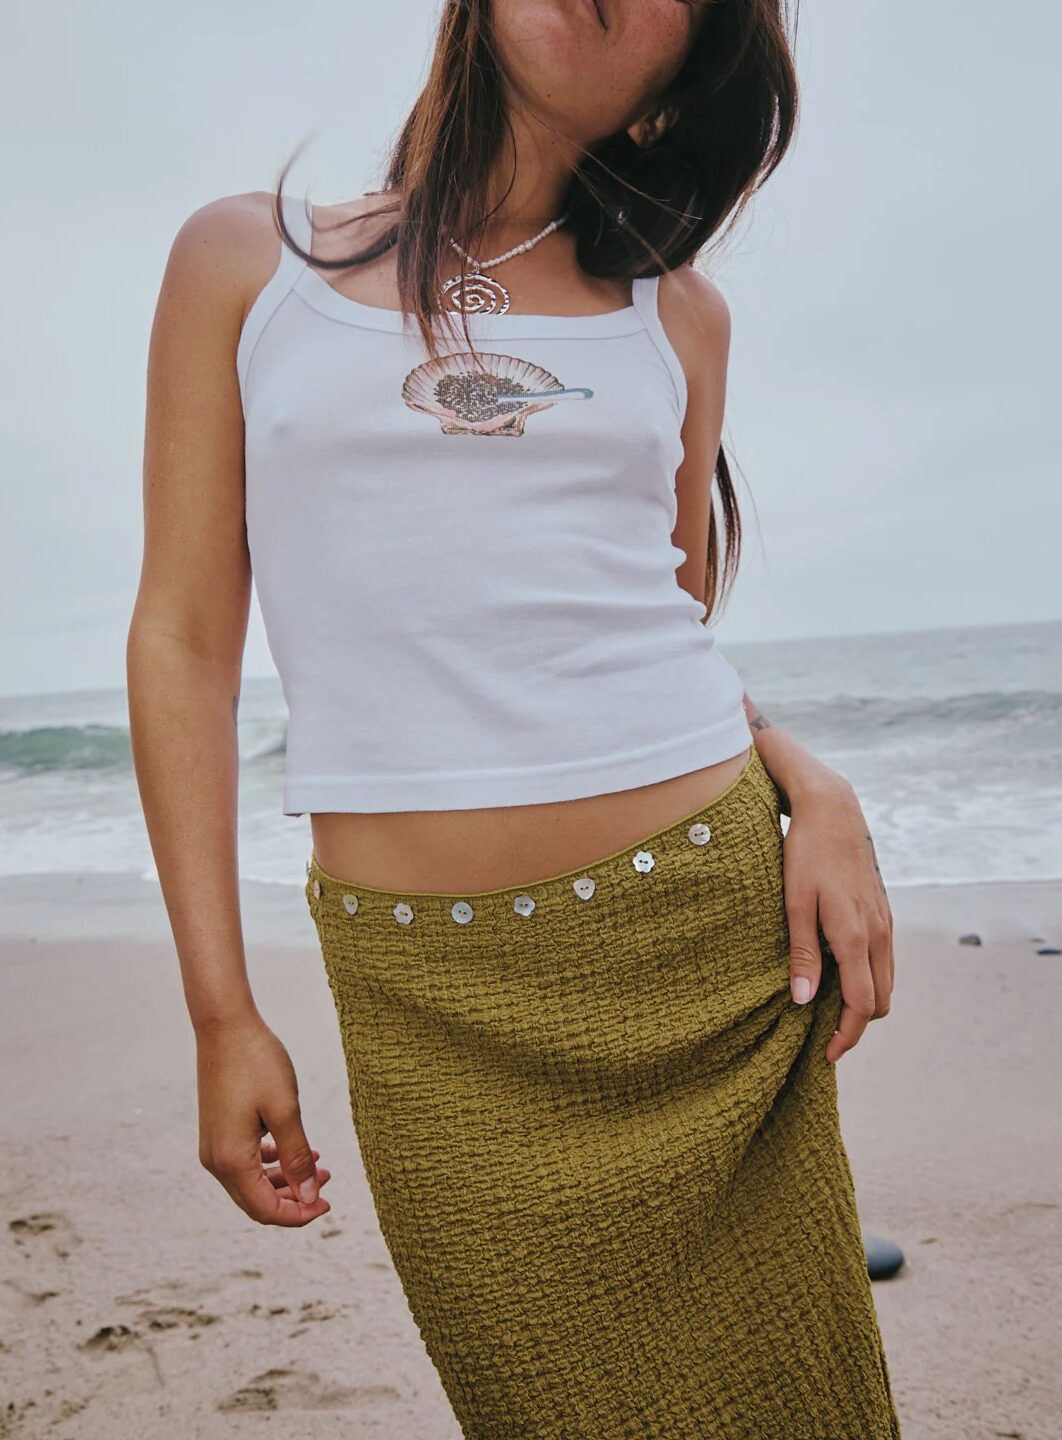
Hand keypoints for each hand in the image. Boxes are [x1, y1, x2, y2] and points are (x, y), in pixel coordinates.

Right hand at [196, 1013, 331, 1225]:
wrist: (225, 1026)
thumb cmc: (257, 1063)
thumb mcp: (286, 1110)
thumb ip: (297, 1158)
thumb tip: (310, 1199)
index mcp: (231, 1160)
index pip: (266, 1210)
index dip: (299, 1215)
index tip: (328, 1204)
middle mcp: (215, 1161)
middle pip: (256, 1201)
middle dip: (294, 1199)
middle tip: (327, 1183)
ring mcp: (213, 1146)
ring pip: (251, 1182)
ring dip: (284, 1180)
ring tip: (318, 1165)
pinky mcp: (217, 1131)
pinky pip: (244, 1162)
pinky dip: (270, 1162)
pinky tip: (292, 1149)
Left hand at [780, 770, 894, 1062]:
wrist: (833, 811)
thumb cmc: (806, 854)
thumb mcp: (794, 903)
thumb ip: (802, 954)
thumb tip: (803, 1001)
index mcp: (855, 936)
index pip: (861, 1005)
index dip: (846, 1036)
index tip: (827, 1055)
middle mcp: (878, 934)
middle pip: (880, 1000)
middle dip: (856, 1025)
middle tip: (823, 1036)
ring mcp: (885, 923)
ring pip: (885, 981)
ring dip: (864, 1002)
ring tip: (829, 1010)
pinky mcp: (883, 913)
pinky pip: (883, 960)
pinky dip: (868, 978)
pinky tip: (839, 975)